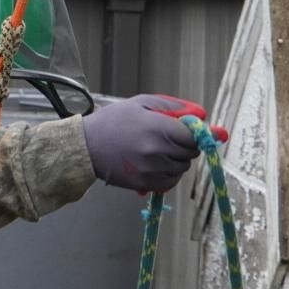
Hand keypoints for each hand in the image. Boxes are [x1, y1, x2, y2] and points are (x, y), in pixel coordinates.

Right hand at [81, 94, 223, 192]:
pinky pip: (171, 181)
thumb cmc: (114, 121)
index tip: (197, 132)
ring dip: (177, 160)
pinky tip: (155, 164)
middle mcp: (158, 151)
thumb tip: (202, 114)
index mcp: (159, 128)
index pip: (196, 136)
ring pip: (182, 168)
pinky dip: (169, 174)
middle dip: (186, 145)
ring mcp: (152, 170)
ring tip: (158, 150)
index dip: (199, 133)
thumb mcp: (142, 103)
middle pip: (192, 153)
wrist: (86, 146)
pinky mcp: (145, 184)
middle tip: (170, 138)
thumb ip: (174, 107)